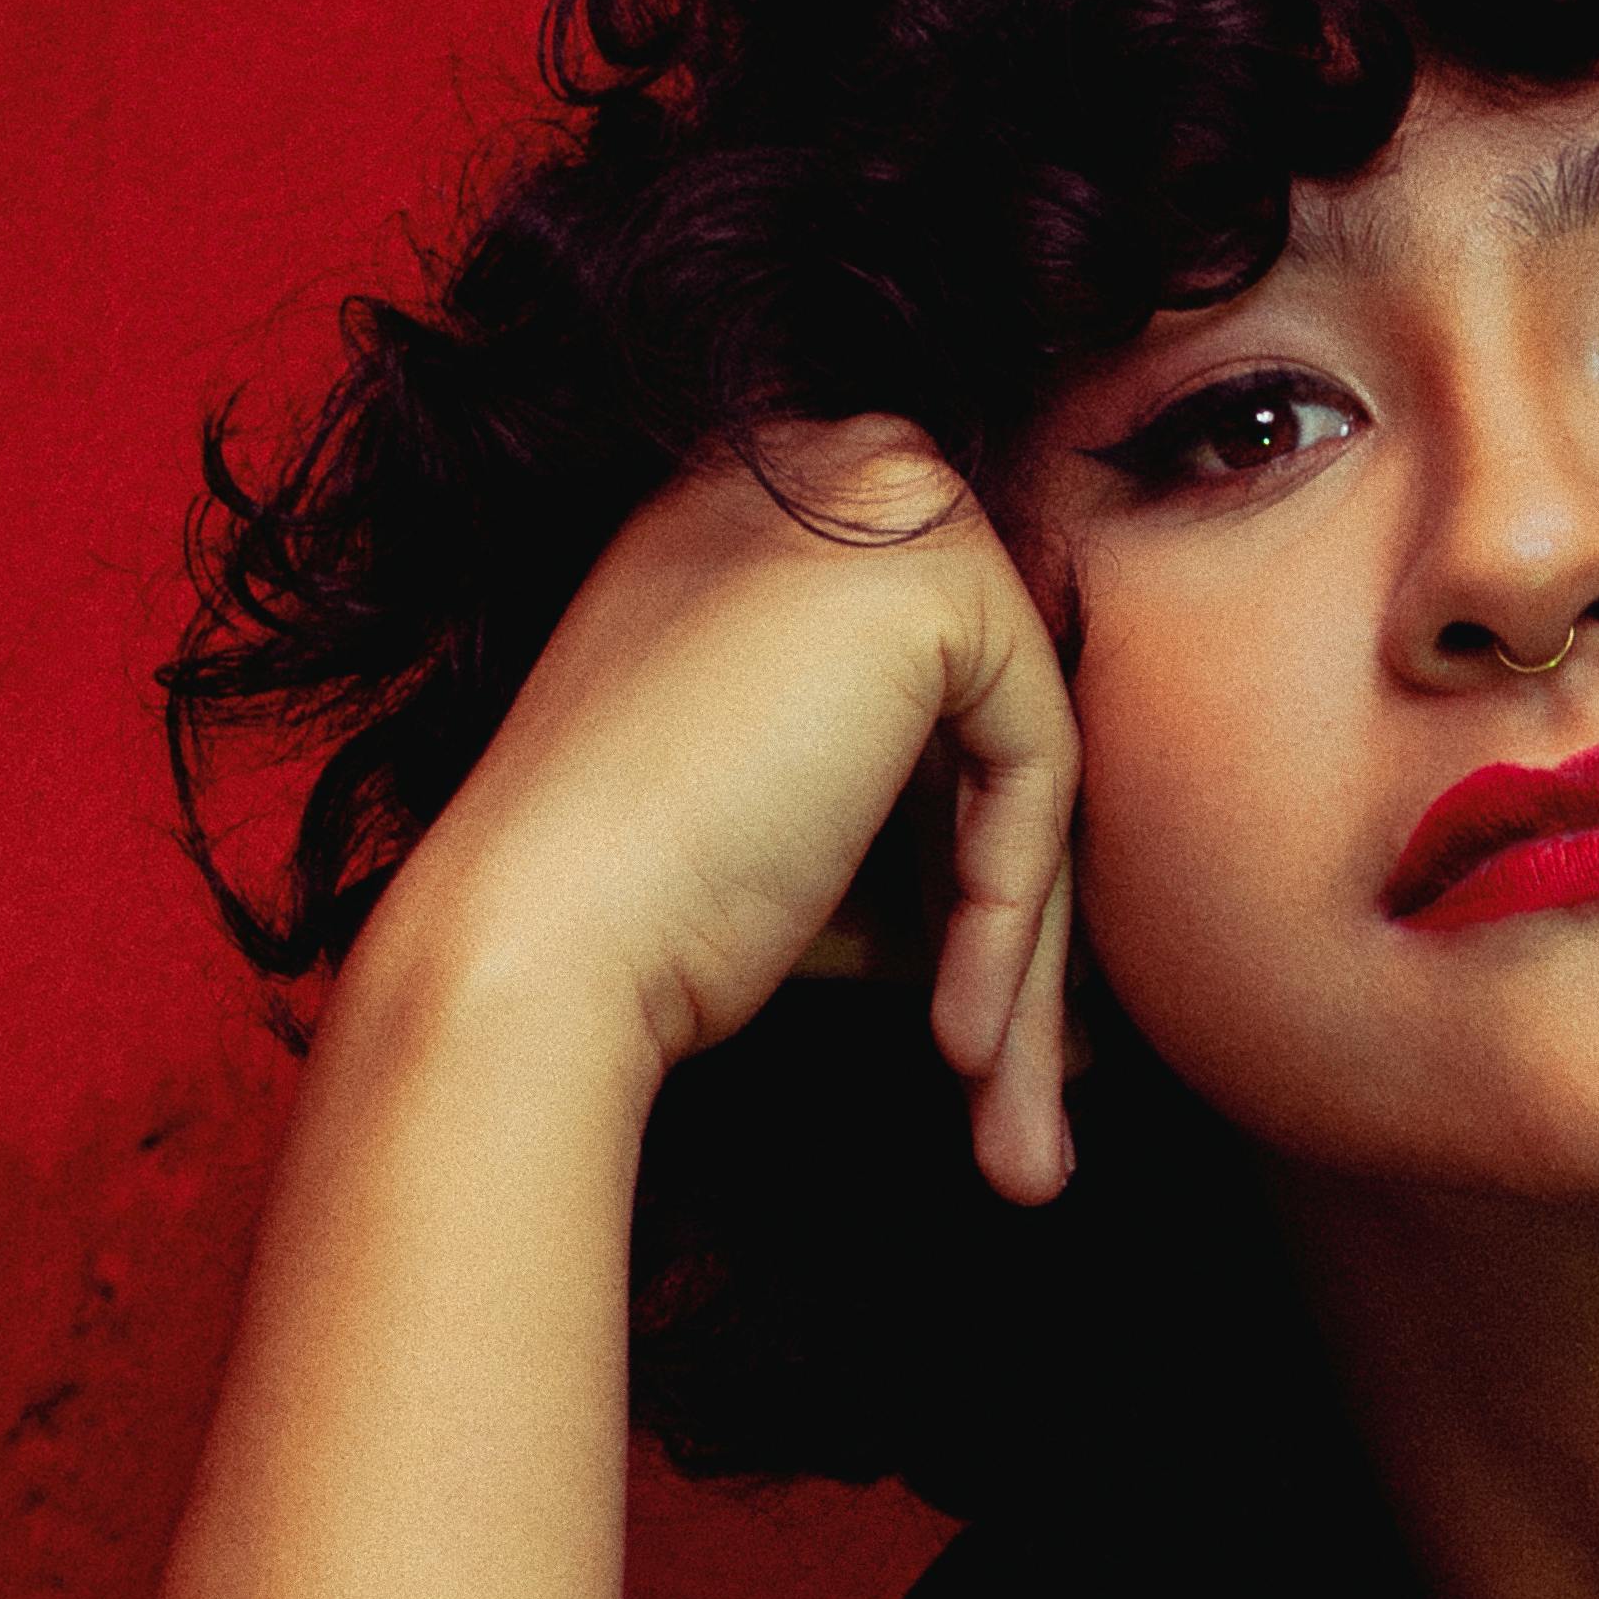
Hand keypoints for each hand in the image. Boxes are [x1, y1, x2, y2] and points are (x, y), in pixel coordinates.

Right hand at [395, 418, 1082, 1197]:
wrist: (535, 940)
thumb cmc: (635, 912)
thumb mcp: (798, 819)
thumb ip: (913, 793)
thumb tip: (1064, 894)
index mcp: (753, 514)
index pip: (930, 689)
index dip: (967, 867)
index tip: (983, 1024)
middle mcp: (803, 467)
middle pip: (988, 718)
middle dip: (1014, 923)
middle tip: (1012, 1097)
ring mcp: (860, 493)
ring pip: (1022, 752)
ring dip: (1023, 953)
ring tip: (1010, 1131)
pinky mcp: (919, 564)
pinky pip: (1037, 759)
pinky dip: (1010, 908)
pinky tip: (959, 1032)